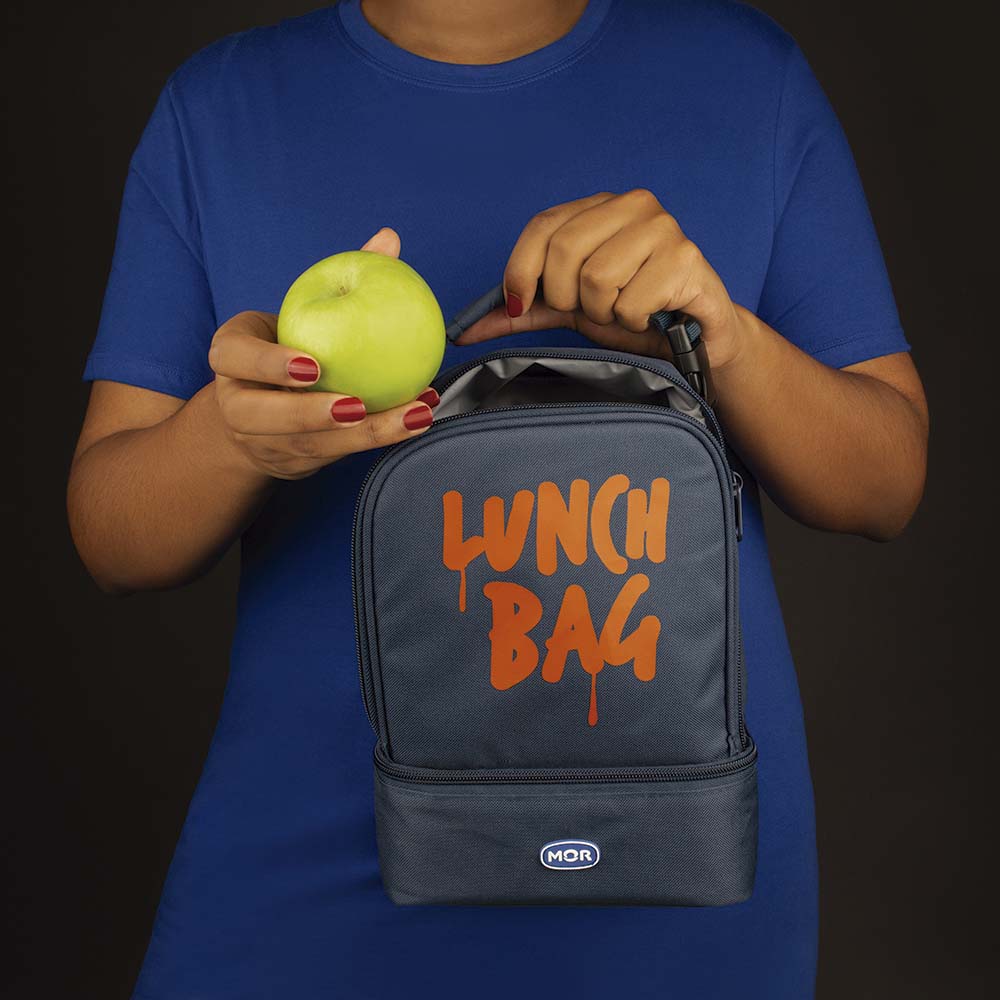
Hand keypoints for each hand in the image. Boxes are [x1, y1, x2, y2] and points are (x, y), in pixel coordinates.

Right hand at [208, 228, 438, 480]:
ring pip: (310, 446)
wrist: (256, 408)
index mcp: (229, 359)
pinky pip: (339, 456)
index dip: (269, 365)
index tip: (312, 366)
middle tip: (358, 407)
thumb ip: (337, 278)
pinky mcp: (295, 464)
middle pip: (265, 418)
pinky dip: (380, 439)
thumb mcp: (297, 312)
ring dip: (365, 435)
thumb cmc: (284, 346)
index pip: (237, 359)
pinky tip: (418, 418)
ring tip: (412, 415)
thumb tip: (388, 239)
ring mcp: (263, 442)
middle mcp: (238, 405)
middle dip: (311, 415)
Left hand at [458, 190, 750, 370]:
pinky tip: (649, 317)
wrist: (697, 336)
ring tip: (625, 312)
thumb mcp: (569, 309)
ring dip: (605, 313)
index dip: (520, 270)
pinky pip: (630, 302)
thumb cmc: (633, 313)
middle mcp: (633, 205)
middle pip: (564, 252)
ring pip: (597, 279)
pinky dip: (632, 323)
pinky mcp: (686, 259)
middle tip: (592, 310)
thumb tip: (465, 331)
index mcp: (600, 207)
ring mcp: (663, 228)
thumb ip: (521, 312)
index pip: (542, 226)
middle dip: (568, 298)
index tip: (519, 304)